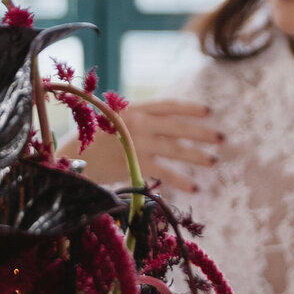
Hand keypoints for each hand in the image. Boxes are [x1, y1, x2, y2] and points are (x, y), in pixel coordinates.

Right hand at [64, 99, 222, 195]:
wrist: (72, 158)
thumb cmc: (93, 141)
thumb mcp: (115, 121)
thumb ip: (138, 121)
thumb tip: (166, 129)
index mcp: (134, 109)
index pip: (168, 106)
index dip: (190, 108)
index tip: (210, 112)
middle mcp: (138, 123)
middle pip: (177, 126)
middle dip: (202, 132)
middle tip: (221, 138)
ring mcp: (137, 143)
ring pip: (175, 148)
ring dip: (197, 156)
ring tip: (213, 162)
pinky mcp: (135, 163)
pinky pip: (164, 172)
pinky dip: (181, 180)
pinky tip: (195, 187)